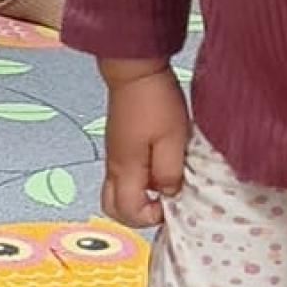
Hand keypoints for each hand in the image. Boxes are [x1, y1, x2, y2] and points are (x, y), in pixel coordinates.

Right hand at [100, 61, 189, 226]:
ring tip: (161, 183)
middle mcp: (115, 165)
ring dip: (137, 196)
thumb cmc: (155, 100)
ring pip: (116, 190)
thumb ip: (169, 172)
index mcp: (126, 168)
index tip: (168, 205)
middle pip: (112, 207)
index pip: (128, 211)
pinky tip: (157, 164)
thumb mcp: (174, 140)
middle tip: (160, 204)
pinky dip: (137, 180)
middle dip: (136, 214)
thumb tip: (167, 193)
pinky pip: (122, 174)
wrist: (135, 69)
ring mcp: (115, 154)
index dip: (150, 217)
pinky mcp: (119, 143)